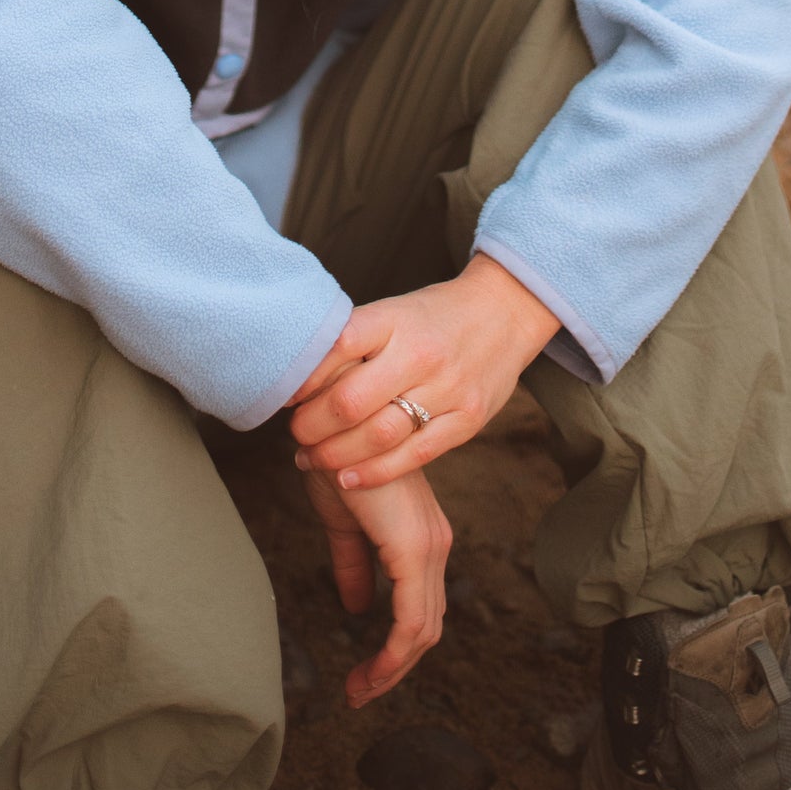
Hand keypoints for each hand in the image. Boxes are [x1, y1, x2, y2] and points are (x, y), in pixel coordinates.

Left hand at [289, 253, 560, 490]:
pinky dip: (374, 472)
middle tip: (295, 433)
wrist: (506, 311)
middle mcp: (421, 354)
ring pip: (379, 435)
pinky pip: (414, 455)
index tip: (284, 394)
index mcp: (395, 319)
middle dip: (312, 426)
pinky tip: (347, 478)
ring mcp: (448, 389)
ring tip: (311, 458)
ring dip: (336, 454)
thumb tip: (299, 378)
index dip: (304, 377)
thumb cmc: (434, 315)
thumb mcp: (393, 312)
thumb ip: (354, 341)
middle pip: (351, 401)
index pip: (337, 347)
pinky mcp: (467, 420)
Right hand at [300, 458, 451, 706]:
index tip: (363, 676)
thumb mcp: (342, 523)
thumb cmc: (337, 461)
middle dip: (394, 668)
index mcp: (420, 539)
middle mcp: (434, 546)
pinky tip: (369, 671)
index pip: (420, 609)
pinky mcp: (414, 550)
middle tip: (358, 692)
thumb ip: (354, 564)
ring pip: (423, 630)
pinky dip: (393, 654)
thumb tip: (357, 608)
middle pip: (426, 627)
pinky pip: (412, 620)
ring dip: (392, 669)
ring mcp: (429, 548)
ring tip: (358, 690)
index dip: (395, 648)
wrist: (334, 424)